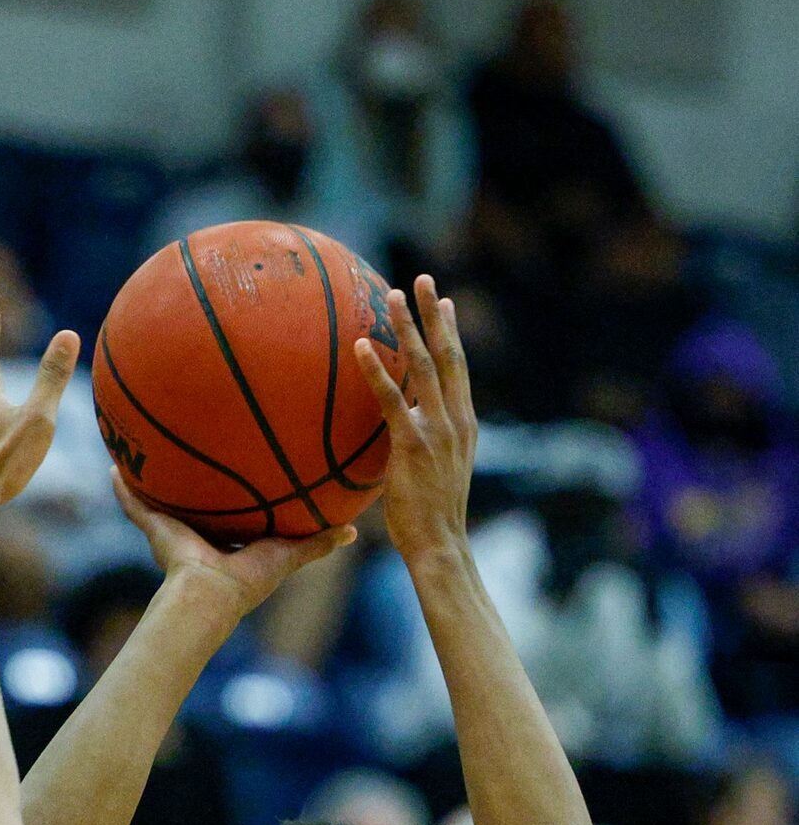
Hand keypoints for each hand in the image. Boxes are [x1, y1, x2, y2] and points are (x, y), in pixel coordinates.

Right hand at [112, 470, 354, 624]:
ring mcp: (173, 532)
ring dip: (152, 480)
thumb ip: (318, 542)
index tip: (240, 470)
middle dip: (191, 482)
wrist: (211, 592)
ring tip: (144, 449)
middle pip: (194, 503)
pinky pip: (134, 504)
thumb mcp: (290, 553)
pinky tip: (114, 466)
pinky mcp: (154, 528)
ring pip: (161, 501)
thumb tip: (354, 532)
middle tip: (192, 449)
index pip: (233, 513)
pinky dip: (123, 489)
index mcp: (228, 543)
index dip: (235, 494)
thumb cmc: (251, 579)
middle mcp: (199, 537)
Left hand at [354, 274, 476, 565]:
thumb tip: (402, 432)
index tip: (444, 301)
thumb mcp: (436, 473)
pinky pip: (391, 399)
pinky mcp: (412, 444)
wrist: (439, 545)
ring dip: (407, 328)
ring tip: (391, 296)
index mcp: (464, 425)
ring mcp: (437, 430)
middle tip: (421, 279)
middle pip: (447, 355)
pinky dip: (377, 370)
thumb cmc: (430, 518)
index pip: (459, 369)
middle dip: (435, 314)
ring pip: (424, 367)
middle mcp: (456, 420)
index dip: (451, 333)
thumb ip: (425, 445)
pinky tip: (360, 346)